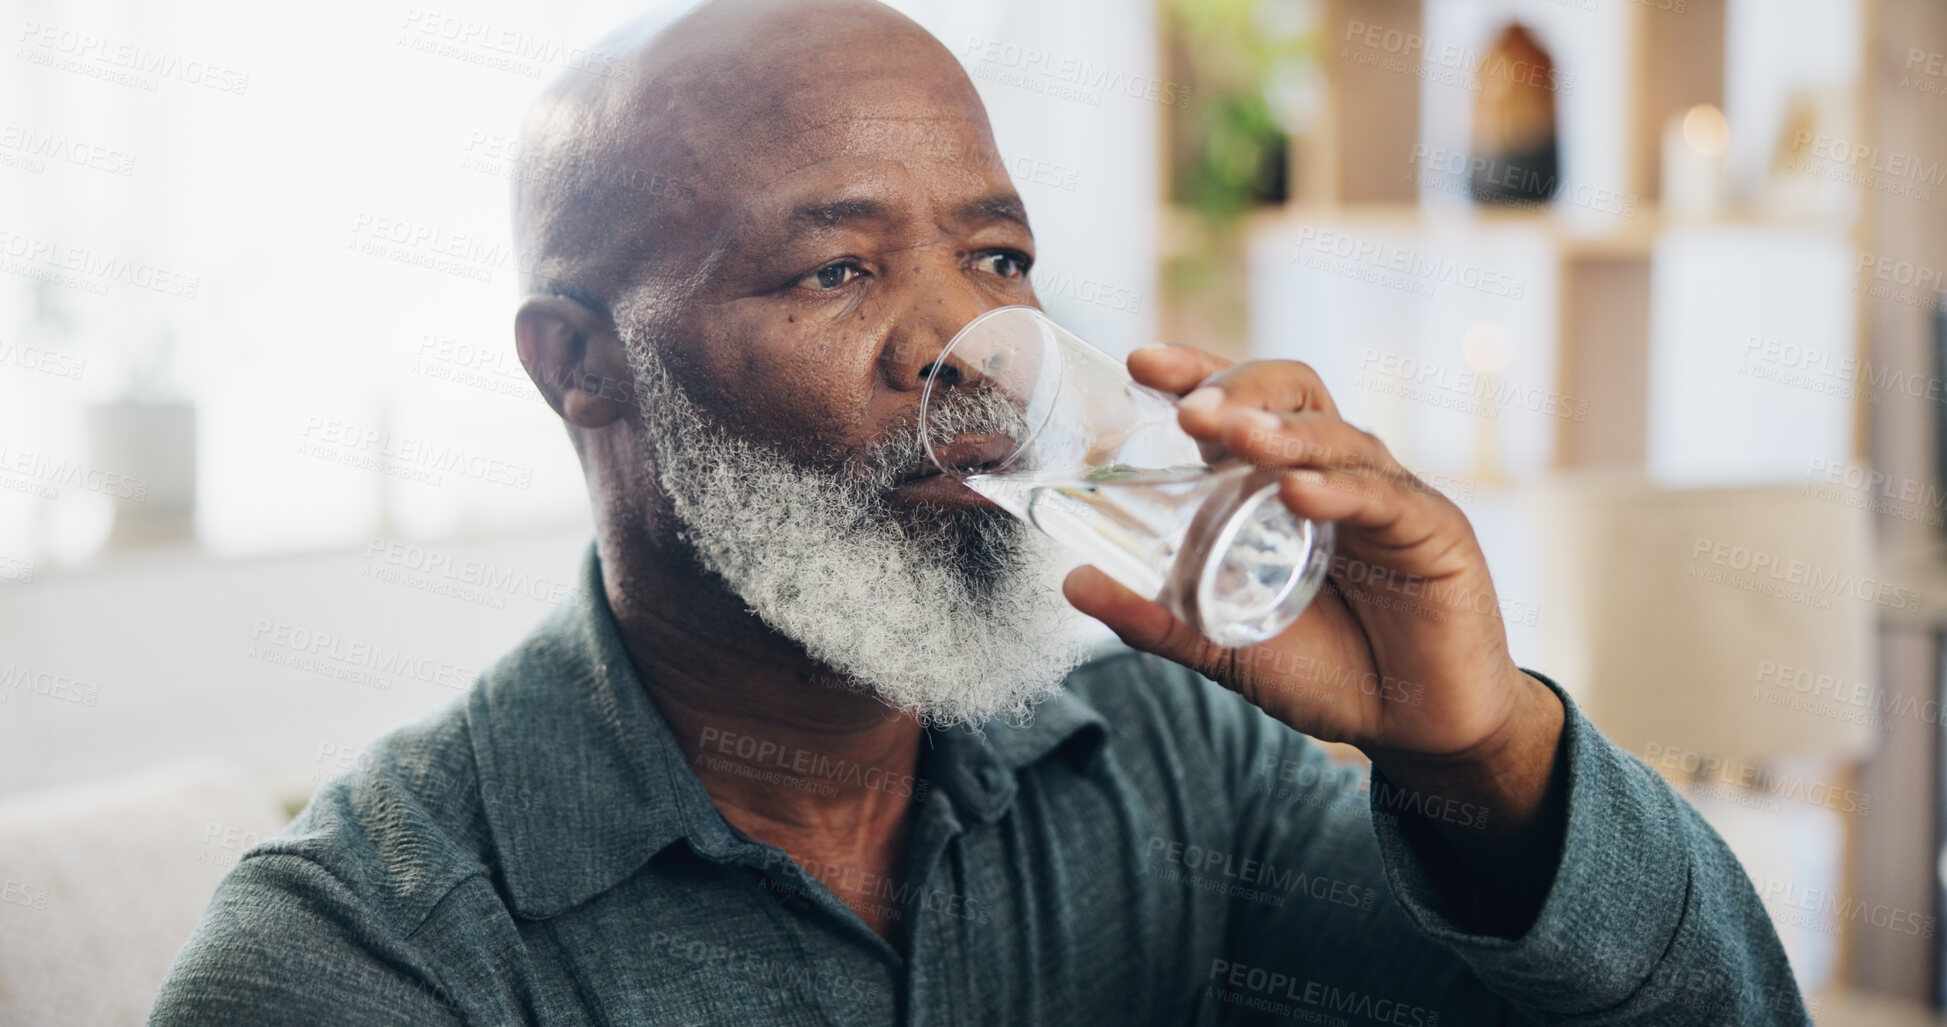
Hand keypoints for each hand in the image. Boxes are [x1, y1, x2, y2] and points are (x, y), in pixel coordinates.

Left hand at [1061, 345, 1564, 840]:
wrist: (1414, 729)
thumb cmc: (1331, 669)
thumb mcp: (1227, 645)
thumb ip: (1159, 615)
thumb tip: (1075, 583)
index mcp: (1283, 482)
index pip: (1241, 404)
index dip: (1196, 371)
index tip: (1140, 361)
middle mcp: (1336, 472)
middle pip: (1294, 394)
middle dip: (1240, 387)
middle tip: (1188, 409)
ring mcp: (1387, 496)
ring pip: (1338, 438)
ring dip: (1281, 433)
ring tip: (1233, 434)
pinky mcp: (1435, 532)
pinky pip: (1385, 497)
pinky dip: (1340, 489)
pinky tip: (1299, 494)